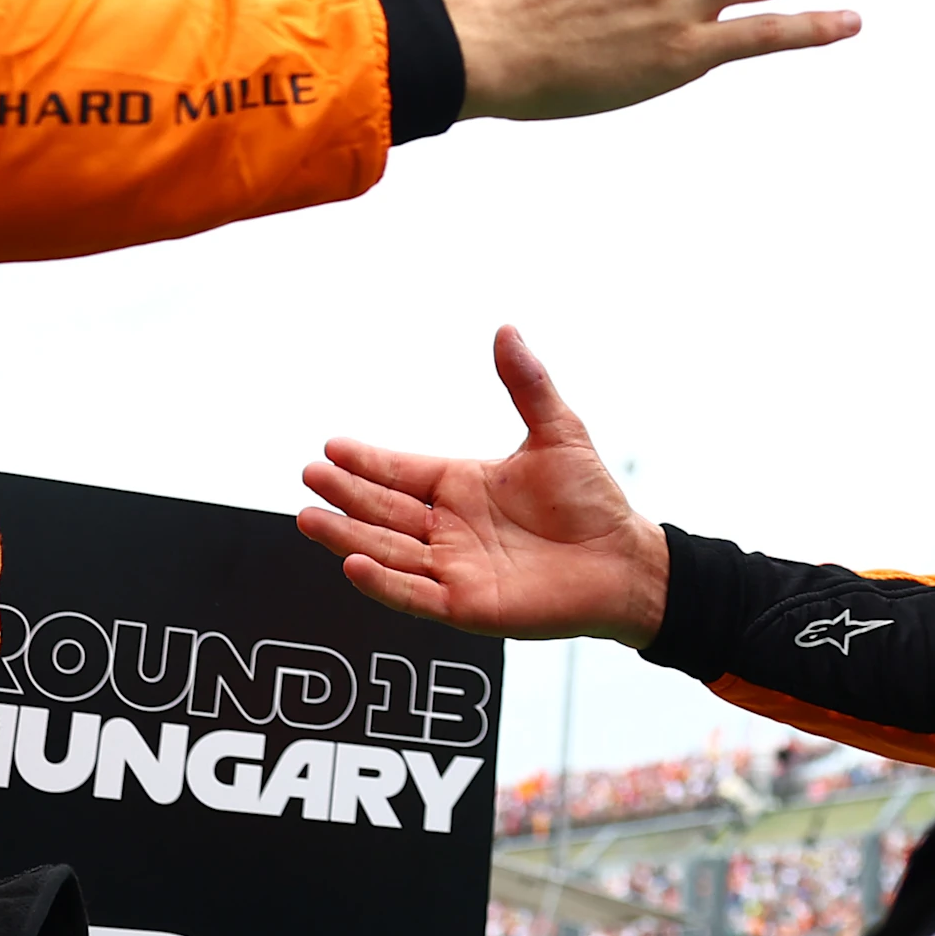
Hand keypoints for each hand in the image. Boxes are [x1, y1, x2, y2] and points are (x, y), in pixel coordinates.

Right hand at [297, 326, 667, 644]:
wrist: (625, 561)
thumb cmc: (592, 500)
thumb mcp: (557, 431)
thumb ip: (527, 383)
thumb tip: (507, 329)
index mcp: (461, 487)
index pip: (401, 472)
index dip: (366, 461)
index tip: (329, 447)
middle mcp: (450, 528)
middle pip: (384, 510)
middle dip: (346, 493)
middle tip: (310, 476)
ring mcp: (454, 568)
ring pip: (387, 551)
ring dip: (347, 535)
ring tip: (309, 517)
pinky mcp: (467, 606)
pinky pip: (415, 595)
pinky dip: (382, 582)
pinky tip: (351, 563)